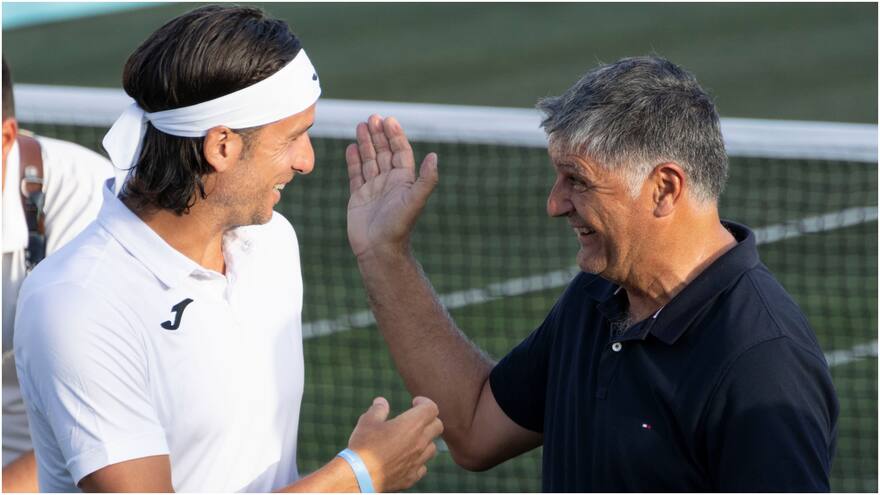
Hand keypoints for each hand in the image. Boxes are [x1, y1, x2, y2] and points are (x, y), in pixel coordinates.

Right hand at [345, 115, 438, 259]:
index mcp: (404, 181)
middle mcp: (389, 182)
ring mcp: (373, 189)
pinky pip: (355, 174)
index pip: (401, 152)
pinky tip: (351, 147)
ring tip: (361, 125)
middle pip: (384, 152)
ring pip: (370, 160)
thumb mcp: (415, 200)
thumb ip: (427, 179)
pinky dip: (353, 160)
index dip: (395, 136)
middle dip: (379, 135)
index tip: (389, 120)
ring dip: (366, 143)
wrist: (379, 250)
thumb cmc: (399, 227)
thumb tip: (435, 155)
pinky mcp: (358, 197)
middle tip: (372, 117)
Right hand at [347, 396, 443, 491]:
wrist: (360, 476)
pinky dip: (417, 461)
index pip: (432, 408)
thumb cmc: (364, 445)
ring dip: (425, 441)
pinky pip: (422, 467)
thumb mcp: (368, 421)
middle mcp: (420, 442)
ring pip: (432, 448)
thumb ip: (378, 409)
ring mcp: (418, 461)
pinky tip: (406, 459)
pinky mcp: (412, 477)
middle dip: (429, 420)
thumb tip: (381, 402)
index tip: (414, 403)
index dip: (425, 402)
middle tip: (415, 420)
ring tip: (410, 440)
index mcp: (412, 424)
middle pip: (438, 426)